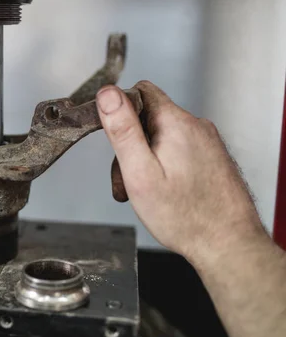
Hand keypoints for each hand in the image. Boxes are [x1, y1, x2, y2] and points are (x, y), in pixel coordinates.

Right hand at [95, 81, 265, 259]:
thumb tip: (108, 94)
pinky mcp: (211, 157)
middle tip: (128, 180)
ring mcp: (207, 142)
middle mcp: (196, 126)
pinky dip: (164, 167)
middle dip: (131, 145)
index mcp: (177, 123)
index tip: (115, 140)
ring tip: (146, 192)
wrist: (228, 245)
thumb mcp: (140, 172)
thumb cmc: (185, 216)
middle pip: (148, 118)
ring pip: (162, 137)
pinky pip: (178, 151)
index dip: (119, 112)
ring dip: (146, 159)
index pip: (140, 91)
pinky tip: (164, 192)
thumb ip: (123, 130)